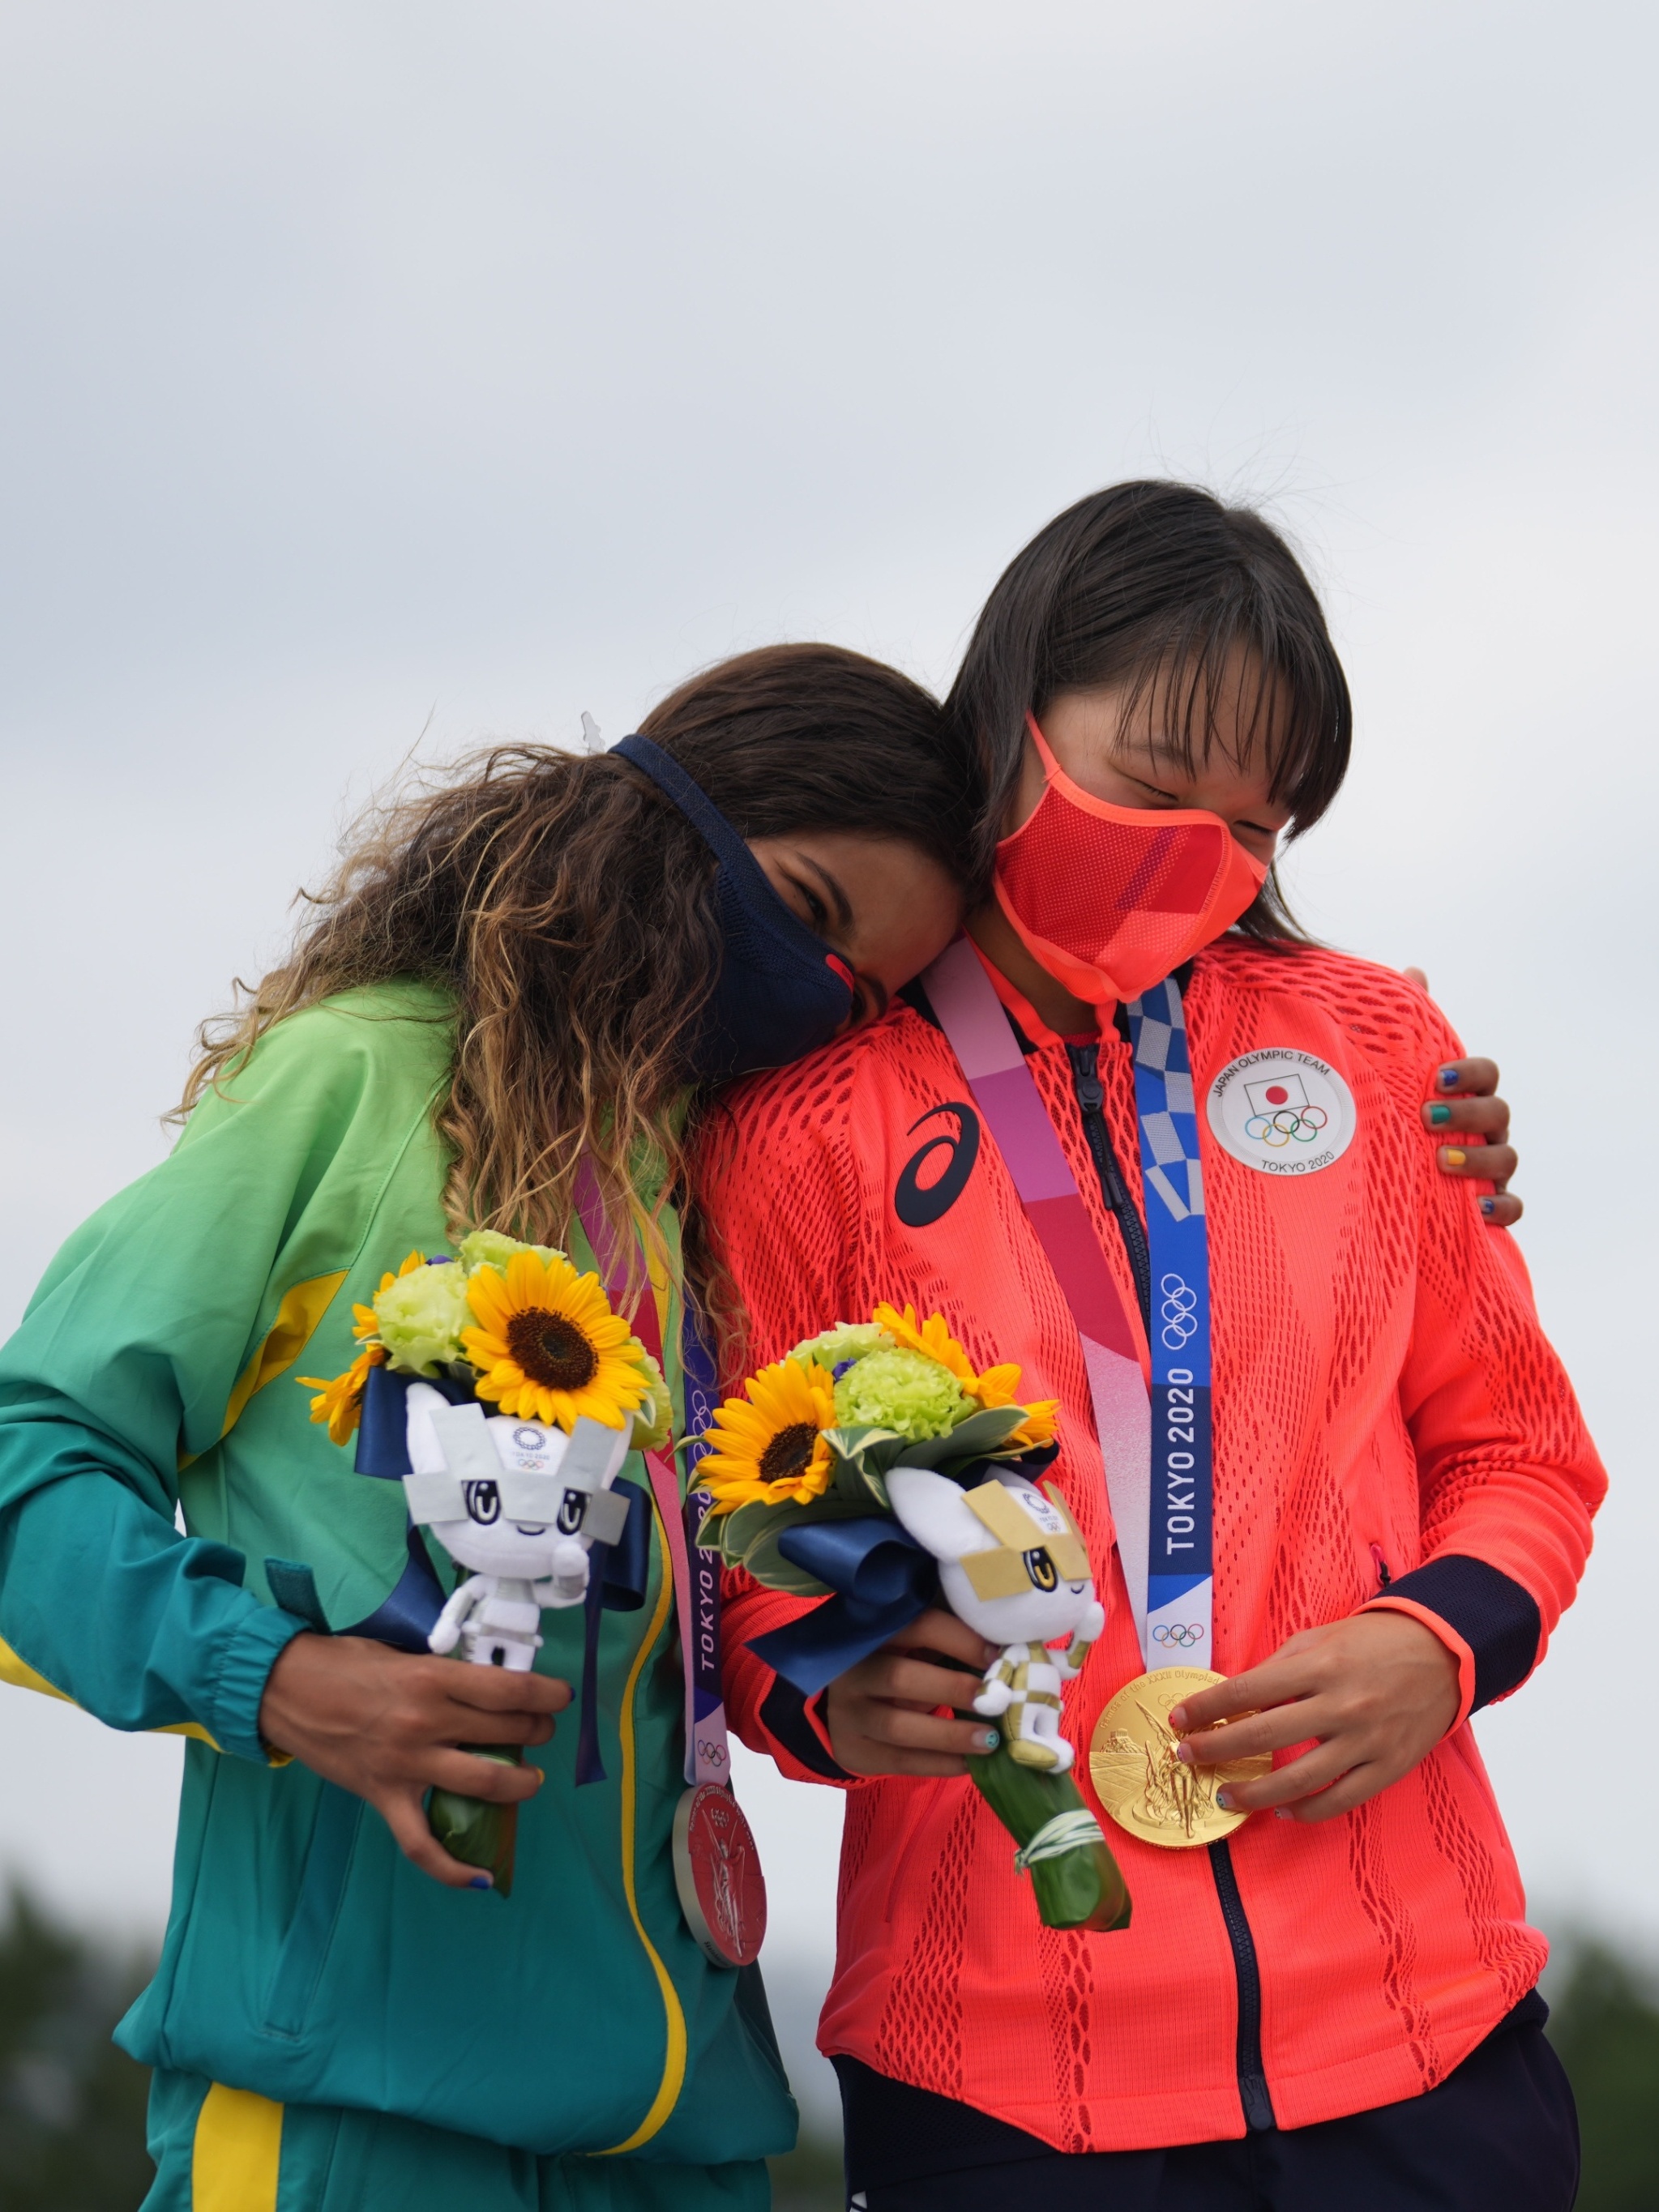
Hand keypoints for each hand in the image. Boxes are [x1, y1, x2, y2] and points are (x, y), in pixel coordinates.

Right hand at [259, 1633, 570, 1886]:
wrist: (283, 1688)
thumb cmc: (344, 1662)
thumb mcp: (403, 1653)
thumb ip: (444, 1674)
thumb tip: (487, 1689)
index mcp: (432, 1678)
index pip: (509, 1691)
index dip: (546, 1695)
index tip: (560, 1698)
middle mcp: (425, 1722)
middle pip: (505, 1732)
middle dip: (537, 1732)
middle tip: (542, 1730)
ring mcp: (405, 1765)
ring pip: (484, 1784)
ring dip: (520, 1783)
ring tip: (531, 1779)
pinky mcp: (383, 1797)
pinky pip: (422, 1845)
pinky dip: (453, 1868)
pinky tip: (482, 1878)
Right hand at [822, 1609, 1001, 1777]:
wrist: (841, 1704)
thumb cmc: (893, 1663)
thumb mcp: (908, 1643)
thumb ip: (945, 1639)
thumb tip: (1006, 1649)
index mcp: (874, 1632)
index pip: (917, 1627)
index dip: (960, 1640)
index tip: (997, 1657)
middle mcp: (853, 1670)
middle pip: (900, 1678)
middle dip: (953, 1689)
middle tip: (994, 1701)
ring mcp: (848, 1713)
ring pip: (898, 1727)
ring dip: (949, 1735)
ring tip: (990, 1740)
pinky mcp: (853, 1749)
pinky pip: (899, 1761)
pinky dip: (938, 1764)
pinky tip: (969, 1763)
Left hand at [1166, 1611, 1460, 1823]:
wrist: (1444, 1654)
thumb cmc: (1373, 1642)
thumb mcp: (1320, 1639)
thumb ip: (1278, 1668)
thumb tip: (1236, 1699)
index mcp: (1319, 1666)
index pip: (1246, 1691)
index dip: (1206, 1708)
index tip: (1179, 1720)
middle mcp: (1340, 1705)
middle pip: (1263, 1737)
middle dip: (1216, 1749)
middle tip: (1187, 1756)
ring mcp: (1365, 1741)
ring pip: (1298, 1781)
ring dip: (1253, 1793)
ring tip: (1225, 1796)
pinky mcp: (1387, 1768)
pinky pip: (1340, 1800)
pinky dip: (1307, 1811)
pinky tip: (1283, 1810)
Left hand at [1404, 970, 1520, 1225]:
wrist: (1385, 1177)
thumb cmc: (1394, 1114)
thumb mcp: (1394, 1072)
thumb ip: (1408, 1025)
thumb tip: (1415, 970)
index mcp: (1466, 1094)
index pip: (1487, 1073)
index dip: (1470, 1072)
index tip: (1438, 1076)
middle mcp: (1484, 1128)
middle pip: (1499, 1112)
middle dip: (1469, 1113)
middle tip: (1427, 1117)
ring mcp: (1490, 1166)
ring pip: (1508, 1158)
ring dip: (1480, 1159)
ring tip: (1442, 1161)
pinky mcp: (1488, 1203)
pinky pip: (1512, 1207)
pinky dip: (1501, 1207)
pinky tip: (1476, 1207)